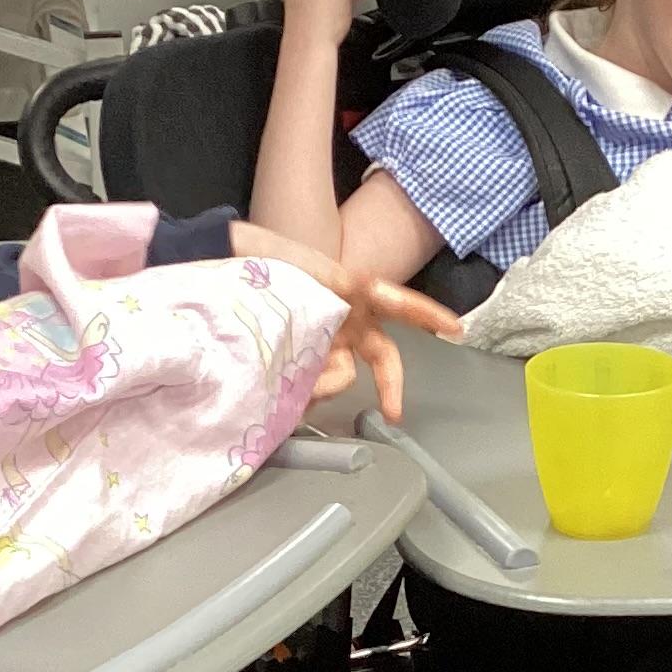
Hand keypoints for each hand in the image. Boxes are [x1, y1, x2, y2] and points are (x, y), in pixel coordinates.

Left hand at [229, 222, 460, 423]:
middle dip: (390, 384)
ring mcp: (323, 342)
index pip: (397, 302)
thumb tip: (337, 334)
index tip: (454, 330)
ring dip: (323, 385)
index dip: (425, 315)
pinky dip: (301, 393)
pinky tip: (280, 392)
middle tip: (393, 413)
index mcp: (350, 290)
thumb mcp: (295, 268)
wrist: (217, 266)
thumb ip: (322, 293)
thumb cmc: (261, 259)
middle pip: (381, 356)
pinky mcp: (299, 360)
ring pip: (340, 376)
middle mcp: (344, 321)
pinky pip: (311, 385)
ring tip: (293, 384)